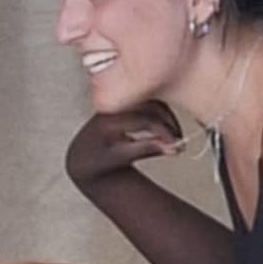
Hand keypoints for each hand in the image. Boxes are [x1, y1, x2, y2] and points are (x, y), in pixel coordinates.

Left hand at [65, 103, 182, 190]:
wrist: (83, 158)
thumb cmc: (97, 161)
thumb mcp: (120, 158)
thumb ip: (146, 149)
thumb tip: (173, 146)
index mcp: (107, 120)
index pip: (143, 119)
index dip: (163, 131)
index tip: (176, 145)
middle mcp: (113, 107)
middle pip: (149, 106)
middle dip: (168, 123)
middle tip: (179, 141)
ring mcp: (118, 103)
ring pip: (150, 102)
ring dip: (167, 117)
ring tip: (174, 136)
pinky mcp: (123, 103)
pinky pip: (147, 103)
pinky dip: (160, 114)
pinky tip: (166, 129)